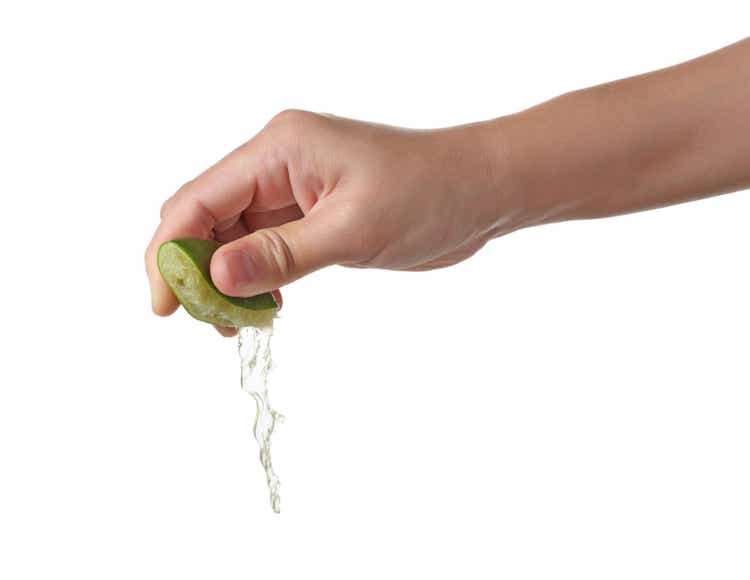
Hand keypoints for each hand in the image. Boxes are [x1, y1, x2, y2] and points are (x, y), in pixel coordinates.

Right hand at [145, 110, 514, 332]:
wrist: (481, 192)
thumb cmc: (429, 194)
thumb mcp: (352, 229)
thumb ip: (281, 255)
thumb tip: (213, 277)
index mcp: (280, 150)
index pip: (200, 199)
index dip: (170, 252)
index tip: (164, 306)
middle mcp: (279, 165)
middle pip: (208, 218)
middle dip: (195, 271)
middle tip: (204, 324)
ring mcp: (294, 192)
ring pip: (234, 239)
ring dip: (225, 282)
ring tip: (235, 327)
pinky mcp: (312, 216)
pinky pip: (265, 249)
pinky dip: (255, 281)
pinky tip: (264, 311)